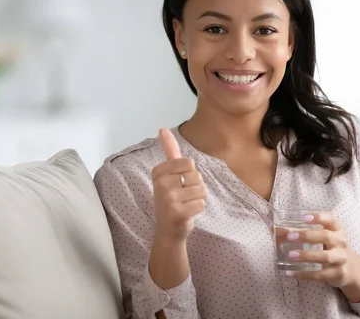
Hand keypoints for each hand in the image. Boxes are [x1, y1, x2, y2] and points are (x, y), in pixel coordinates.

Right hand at [151, 128, 206, 242]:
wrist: (168, 230)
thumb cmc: (171, 198)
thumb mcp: (168, 173)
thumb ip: (169, 150)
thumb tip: (163, 128)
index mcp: (158, 171)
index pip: (189, 163)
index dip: (189, 174)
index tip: (178, 184)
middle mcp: (161, 184)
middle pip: (196, 175)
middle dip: (195, 186)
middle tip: (182, 196)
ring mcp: (168, 199)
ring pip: (201, 189)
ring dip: (197, 198)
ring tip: (185, 204)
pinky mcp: (178, 213)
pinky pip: (201, 203)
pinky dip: (198, 208)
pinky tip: (187, 213)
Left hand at [280, 212, 359, 301]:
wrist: (350, 268)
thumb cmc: (329, 247)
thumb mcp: (320, 236)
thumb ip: (299, 231)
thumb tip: (274, 229)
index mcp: (336, 228)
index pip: (330, 218)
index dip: (318, 217)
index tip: (304, 217)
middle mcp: (341, 242)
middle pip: (326, 236)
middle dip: (307, 236)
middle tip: (290, 236)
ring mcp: (341, 258)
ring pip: (324, 257)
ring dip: (306, 256)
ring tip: (290, 255)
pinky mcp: (338, 273)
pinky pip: (320, 275)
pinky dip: (304, 274)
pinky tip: (290, 273)